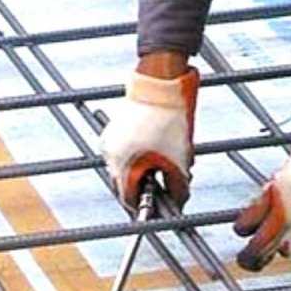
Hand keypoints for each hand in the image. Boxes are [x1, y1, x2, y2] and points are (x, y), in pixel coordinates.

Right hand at [99, 67, 198, 208]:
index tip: (161, 209)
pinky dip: (143, 154)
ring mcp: (112, 139)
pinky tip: (162, 146)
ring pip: (129, 166)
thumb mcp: (180, 158)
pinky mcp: (117, 127)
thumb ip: (178, 186)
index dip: (147, 208)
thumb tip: (178, 201)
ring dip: (147, 170)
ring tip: (169, 161)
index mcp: (121, 164)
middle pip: (128, 184)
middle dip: (149, 188)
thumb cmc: (169, 117)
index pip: (129, 199)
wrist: (161, 80)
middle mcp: (110, 153)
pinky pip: (129, 150)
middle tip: (169, 184)